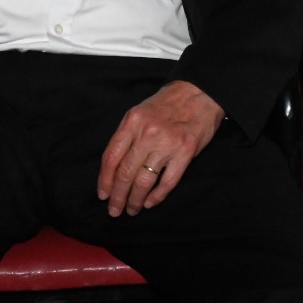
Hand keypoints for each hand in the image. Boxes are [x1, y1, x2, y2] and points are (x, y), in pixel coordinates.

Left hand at [97, 80, 223, 216]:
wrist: (199, 92)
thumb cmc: (167, 104)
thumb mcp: (139, 112)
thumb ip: (126, 136)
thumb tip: (113, 168)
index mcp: (132, 122)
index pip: (111, 157)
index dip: (105, 180)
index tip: (103, 195)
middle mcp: (147, 133)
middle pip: (125, 173)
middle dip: (118, 196)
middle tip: (115, 210)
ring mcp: (167, 143)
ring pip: (144, 181)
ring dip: (136, 200)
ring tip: (132, 209)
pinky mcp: (185, 152)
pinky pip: (167, 182)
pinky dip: (157, 196)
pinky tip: (150, 203)